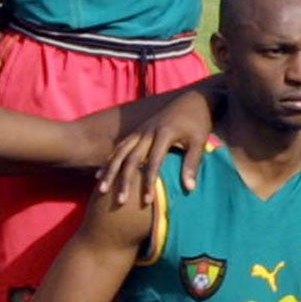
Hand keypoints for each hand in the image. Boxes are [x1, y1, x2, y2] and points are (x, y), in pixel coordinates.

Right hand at [96, 89, 216, 204]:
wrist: (192, 100)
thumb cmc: (198, 123)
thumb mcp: (199, 142)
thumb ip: (193, 163)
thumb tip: (189, 188)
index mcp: (164, 134)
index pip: (154, 162)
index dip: (149, 182)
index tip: (147, 201)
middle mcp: (147, 132)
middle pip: (131, 159)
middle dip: (124, 181)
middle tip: (120, 201)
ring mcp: (140, 131)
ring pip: (120, 152)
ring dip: (110, 172)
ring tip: (102, 190)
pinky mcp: (137, 131)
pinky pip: (119, 147)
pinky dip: (109, 161)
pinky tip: (101, 174)